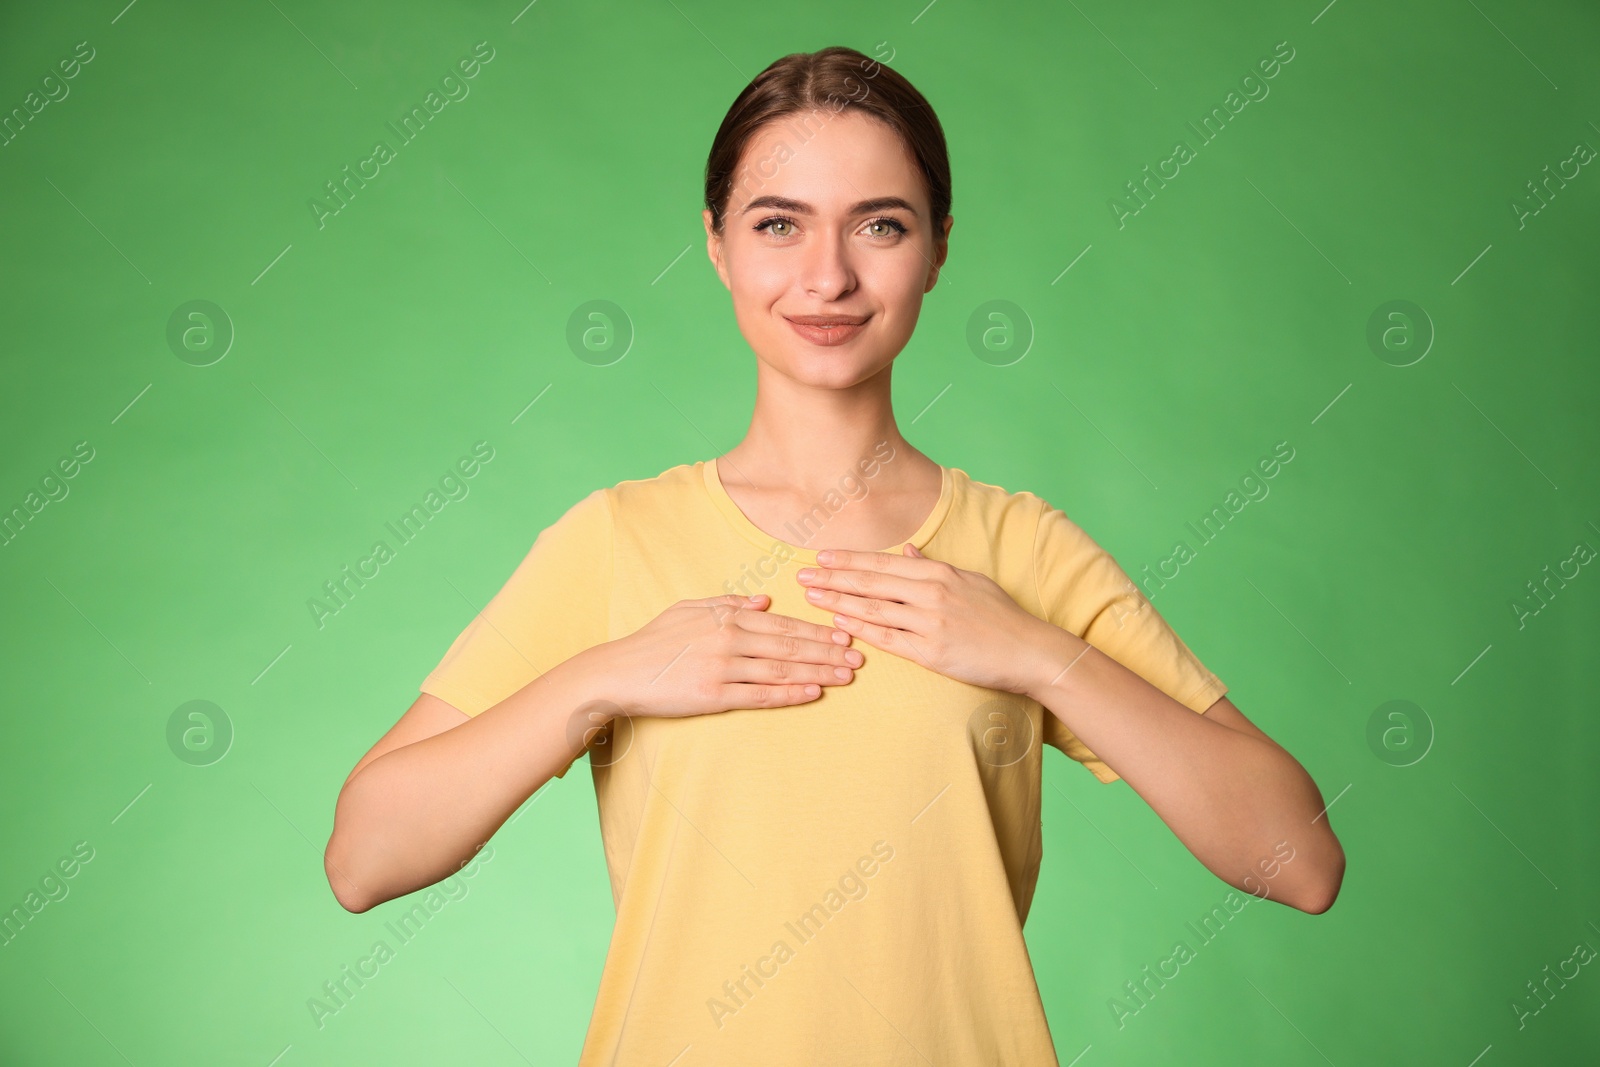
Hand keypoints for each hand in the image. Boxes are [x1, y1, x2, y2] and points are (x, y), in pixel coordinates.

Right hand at [597, 594, 863, 719]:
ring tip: (845, 676)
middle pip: (789, 645)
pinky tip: (813, 692)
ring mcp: (723, 668)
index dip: (816, 630)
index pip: (782, 624)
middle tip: (859, 657)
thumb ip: (728, 602)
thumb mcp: (689, 609)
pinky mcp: (715, 695)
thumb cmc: (654, 641)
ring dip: (817, 672)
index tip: (844, 634)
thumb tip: (764, 601)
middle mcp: (729, 639)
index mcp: (726, 616)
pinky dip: (789, 693)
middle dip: (827, 651)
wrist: (619, 672)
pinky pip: (761, 695)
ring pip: (781, 669)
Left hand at [795, 544, 1059, 695]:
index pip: (884, 564)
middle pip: (872, 583)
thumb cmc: (1000, 616)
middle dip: (833, 577)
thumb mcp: (970, 580)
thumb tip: (906, 550)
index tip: (822, 556)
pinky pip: (889, 639)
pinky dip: (862, 629)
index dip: (850, 560)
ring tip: (811, 596)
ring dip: (839, 601)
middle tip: (802, 574)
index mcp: (940, 573)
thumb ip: (933, 565)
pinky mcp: (933, 652)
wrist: (1029, 651)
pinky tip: (840, 622)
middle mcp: (932, 593)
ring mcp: (931, 623)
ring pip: (875, 609)